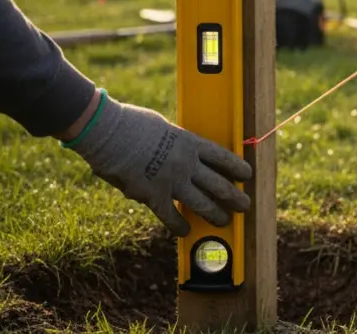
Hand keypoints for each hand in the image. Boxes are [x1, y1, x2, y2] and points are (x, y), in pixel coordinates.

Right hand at [63, 91, 252, 236]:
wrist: (109, 133)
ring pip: (202, 203)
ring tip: (224, 221)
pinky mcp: (153, 196)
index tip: (247, 175)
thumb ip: (172, 143)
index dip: (237, 168)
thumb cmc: (131, 124)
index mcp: (190, 142)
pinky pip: (171, 216)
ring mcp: (172, 181)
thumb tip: (172, 151)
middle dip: (234, 197)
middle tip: (244, 206)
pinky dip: (178, 225)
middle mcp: (187, 163)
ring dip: (215, 214)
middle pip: (219, 184)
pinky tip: (185, 231)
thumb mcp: (162, 127)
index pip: (222, 157)